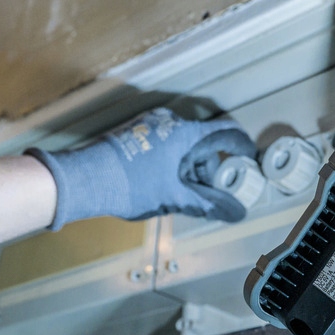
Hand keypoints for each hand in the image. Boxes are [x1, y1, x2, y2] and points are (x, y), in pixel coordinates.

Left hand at [27, 108, 256, 229]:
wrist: (84, 179)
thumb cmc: (130, 185)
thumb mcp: (174, 198)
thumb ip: (209, 204)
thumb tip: (237, 212)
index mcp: (184, 133)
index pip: (225, 133)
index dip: (242, 146)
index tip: (250, 158)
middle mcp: (169, 121)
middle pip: (202, 144)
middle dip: (208, 169)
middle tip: (206, 194)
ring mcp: (150, 124)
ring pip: (183, 145)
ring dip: (189, 168)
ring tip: (179, 193)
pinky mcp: (136, 131)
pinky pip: (165, 143)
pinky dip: (172, 162)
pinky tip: (163, 184)